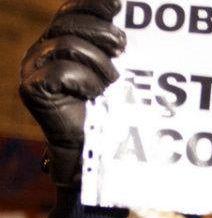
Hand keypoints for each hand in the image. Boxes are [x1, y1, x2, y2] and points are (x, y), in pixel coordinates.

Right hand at [19, 0, 125, 188]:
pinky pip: (62, 71)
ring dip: (99, 66)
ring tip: (109, 85)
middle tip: (121, 49)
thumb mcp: (120, 73)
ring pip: (67, 46)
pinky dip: (86, 82)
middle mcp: (42, 53)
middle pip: (68, 23)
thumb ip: (115, 47)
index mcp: (60, 43)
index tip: (118, 3)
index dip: (92, 5)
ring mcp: (33, 70)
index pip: (72, 12)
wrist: (101, 154)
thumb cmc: (115, 113)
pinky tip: (94, 97)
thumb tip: (124, 12)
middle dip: (101, 33)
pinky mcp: (33, 90)